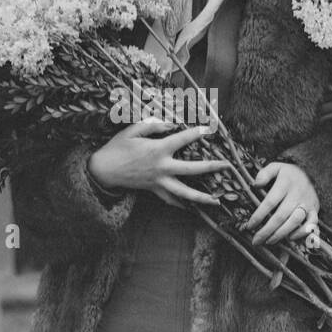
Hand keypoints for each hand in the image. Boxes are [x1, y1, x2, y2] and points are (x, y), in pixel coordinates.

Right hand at [87, 117, 229, 207]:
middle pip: (192, 170)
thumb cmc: (117, 147)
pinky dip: (181, 204)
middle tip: (227, 166)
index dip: (197, 132)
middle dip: (211, 167)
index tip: (210, 128)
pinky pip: (170, 199)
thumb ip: (153, 125)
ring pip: (185, 192)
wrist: (103, 170)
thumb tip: (172, 124)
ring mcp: (159, 182)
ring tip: (217, 201)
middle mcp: (162, 168)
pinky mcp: (154, 190)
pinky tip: (191, 207)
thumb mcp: (132, 130)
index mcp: (158, 150)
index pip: (183, 139)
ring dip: (202, 197)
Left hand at [243, 162, 319, 245]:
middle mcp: (297, 194)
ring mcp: (307, 203)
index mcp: (285, 183)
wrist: (314, 172)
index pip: (270, 202)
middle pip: (280, 216)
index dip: (259, 216)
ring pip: (294, 222)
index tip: (249, 226)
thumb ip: (264, 173)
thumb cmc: (289, 174)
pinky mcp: (315, 209)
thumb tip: (256, 185)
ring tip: (268, 241)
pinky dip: (302, 233)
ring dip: (281, 234)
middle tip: (256, 241)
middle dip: (267, 230)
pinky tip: (290, 238)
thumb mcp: (276, 167)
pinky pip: (312, 224)